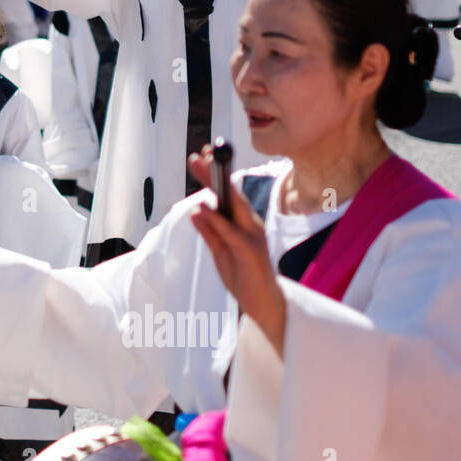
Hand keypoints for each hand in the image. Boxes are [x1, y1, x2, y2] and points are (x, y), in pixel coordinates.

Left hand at [186, 146, 286, 354]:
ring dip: (216, 185)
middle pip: (231, 194)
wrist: (263, 306)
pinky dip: (217, 220)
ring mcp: (253, 237)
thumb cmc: (243, 277)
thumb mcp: (220, 253)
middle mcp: (251, 225)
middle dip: (215, 172)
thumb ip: (210, 233)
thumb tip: (197, 211)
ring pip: (234, 206)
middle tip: (199, 155)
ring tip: (200, 168)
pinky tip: (204, 207)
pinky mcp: (251, 252)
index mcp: (243, 224)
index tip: (200, 157)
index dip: (215, 175)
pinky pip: (231, 233)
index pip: (228, 195)